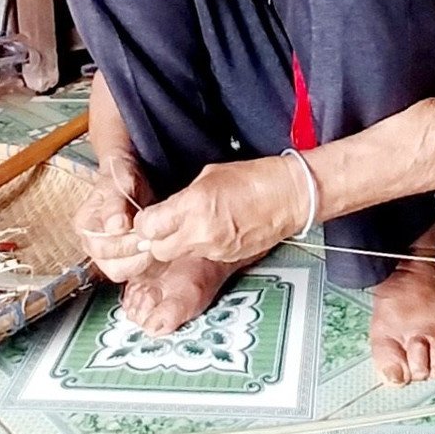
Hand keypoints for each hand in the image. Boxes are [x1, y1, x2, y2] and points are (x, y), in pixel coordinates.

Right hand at [77, 155, 156, 281]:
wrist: (130, 181)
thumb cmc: (123, 180)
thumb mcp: (120, 183)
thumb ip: (115, 204)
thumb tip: (115, 227)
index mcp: (86, 225)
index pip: (102, 248)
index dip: (125, 244)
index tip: (146, 231)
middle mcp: (92, 245)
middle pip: (113, 268)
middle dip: (138, 256)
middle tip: (154, 240)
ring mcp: (106, 256)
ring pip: (125, 274)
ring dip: (145, 263)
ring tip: (156, 244)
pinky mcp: (124, 261)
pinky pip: (137, 274)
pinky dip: (151, 267)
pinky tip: (158, 250)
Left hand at [132, 156, 305, 265]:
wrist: (290, 196)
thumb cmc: (254, 178)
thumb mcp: (209, 176)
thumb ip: (183, 198)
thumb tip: (167, 210)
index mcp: (194, 205)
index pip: (149, 227)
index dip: (145, 224)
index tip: (149, 218)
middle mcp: (201, 232)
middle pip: (159, 250)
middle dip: (157, 240)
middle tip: (164, 226)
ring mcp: (215, 248)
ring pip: (179, 256)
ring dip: (178, 244)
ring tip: (192, 226)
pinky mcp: (227, 257)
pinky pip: (201, 256)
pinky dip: (200, 247)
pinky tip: (213, 231)